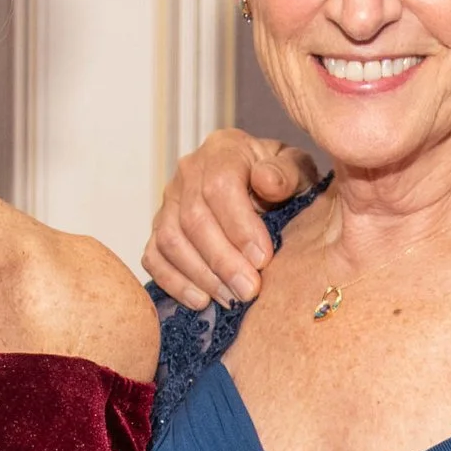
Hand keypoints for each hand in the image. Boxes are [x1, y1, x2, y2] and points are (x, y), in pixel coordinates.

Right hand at [144, 129, 318, 308]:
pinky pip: (154, 256)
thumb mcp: (296, 170)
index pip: (220, 186)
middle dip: (222, 260)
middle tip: (249, 290)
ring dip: (201, 275)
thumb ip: (287, 172)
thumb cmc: (284, 181)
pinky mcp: (159, 229)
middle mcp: (188, 171)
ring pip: (171, 240)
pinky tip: (201, 301)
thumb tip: (267, 182)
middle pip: (194, 219)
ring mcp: (169, 201)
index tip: (263, 259)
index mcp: (223, 150)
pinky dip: (173, 282)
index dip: (239, 226)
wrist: (265, 187)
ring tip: (231, 299)